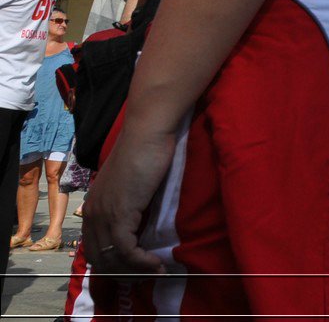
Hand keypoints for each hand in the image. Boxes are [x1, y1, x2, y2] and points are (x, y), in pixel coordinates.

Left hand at [83, 121, 176, 274]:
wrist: (147, 132)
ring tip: (155, 271)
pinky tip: (157, 263)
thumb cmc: (144, 150)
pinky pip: (126, 249)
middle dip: (123, 272)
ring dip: (134, 270)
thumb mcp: (131, 183)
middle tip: (146, 275)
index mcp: (92, 206)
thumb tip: (139, 221)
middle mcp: (92, 214)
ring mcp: (104, 214)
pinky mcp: (120, 214)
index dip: (113, 263)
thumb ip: (128, 201)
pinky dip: (141, 262)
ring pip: (112, 258)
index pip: (94, 247)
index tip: (136, 268)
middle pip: (100, 258)